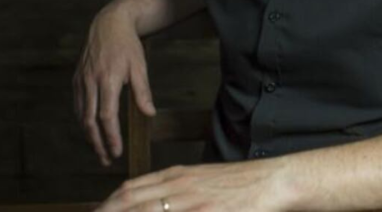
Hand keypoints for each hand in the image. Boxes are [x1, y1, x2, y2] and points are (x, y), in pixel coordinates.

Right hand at [73, 3, 156, 166]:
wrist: (108, 24)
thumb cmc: (128, 46)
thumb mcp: (140, 66)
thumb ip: (143, 91)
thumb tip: (149, 114)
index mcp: (107, 79)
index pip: (107, 116)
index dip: (111, 136)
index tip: (116, 151)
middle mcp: (90, 82)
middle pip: (90, 121)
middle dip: (97, 143)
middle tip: (106, 159)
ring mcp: (80, 81)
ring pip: (81, 115)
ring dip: (89, 135)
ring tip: (99, 149)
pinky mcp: (76, 79)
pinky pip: (78, 105)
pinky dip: (84, 120)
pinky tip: (91, 129)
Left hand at [93, 160, 294, 211]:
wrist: (275, 181)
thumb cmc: (242, 183)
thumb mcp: (204, 179)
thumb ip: (177, 188)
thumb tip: (156, 200)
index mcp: (178, 176)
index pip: (130, 190)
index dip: (107, 205)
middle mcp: (180, 187)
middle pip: (130, 203)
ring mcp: (194, 203)